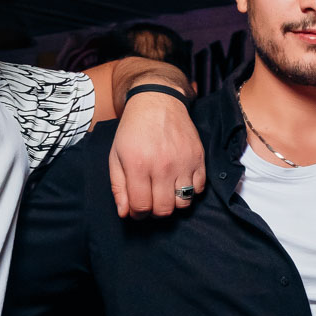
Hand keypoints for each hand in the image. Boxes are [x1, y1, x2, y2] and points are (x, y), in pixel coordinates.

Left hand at [109, 93, 206, 218]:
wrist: (157, 102)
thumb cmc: (133, 130)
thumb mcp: (116, 156)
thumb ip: (119, 186)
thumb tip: (125, 213)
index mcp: (138, 166)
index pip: (141, 207)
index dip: (137, 214)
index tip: (137, 208)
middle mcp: (162, 166)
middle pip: (164, 210)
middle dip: (155, 212)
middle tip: (151, 201)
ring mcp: (183, 162)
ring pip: (183, 203)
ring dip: (173, 203)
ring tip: (165, 192)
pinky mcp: (198, 158)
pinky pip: (199, 189)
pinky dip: (190, 191)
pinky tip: (179, 182)